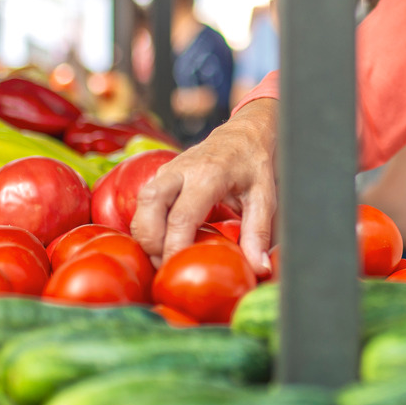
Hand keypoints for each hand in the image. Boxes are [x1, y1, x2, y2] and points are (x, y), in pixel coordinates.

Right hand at [131, 99, 276, 272]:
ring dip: (145, 236)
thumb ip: (259, 233)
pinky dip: (147, 227)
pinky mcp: (160, 176)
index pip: (181, 216)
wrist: (242, 134)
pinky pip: (143, 204)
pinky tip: (162, 243)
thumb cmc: (253, 165)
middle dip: (151, 242)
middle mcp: (181, 170)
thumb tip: (259, 268)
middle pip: (149, 206)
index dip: (174, 247)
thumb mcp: (264, 197)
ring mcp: (167, 171)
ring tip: (164, 258)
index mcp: (209, 175)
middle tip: (167, 266)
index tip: (177, 270)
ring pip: (140, 205)